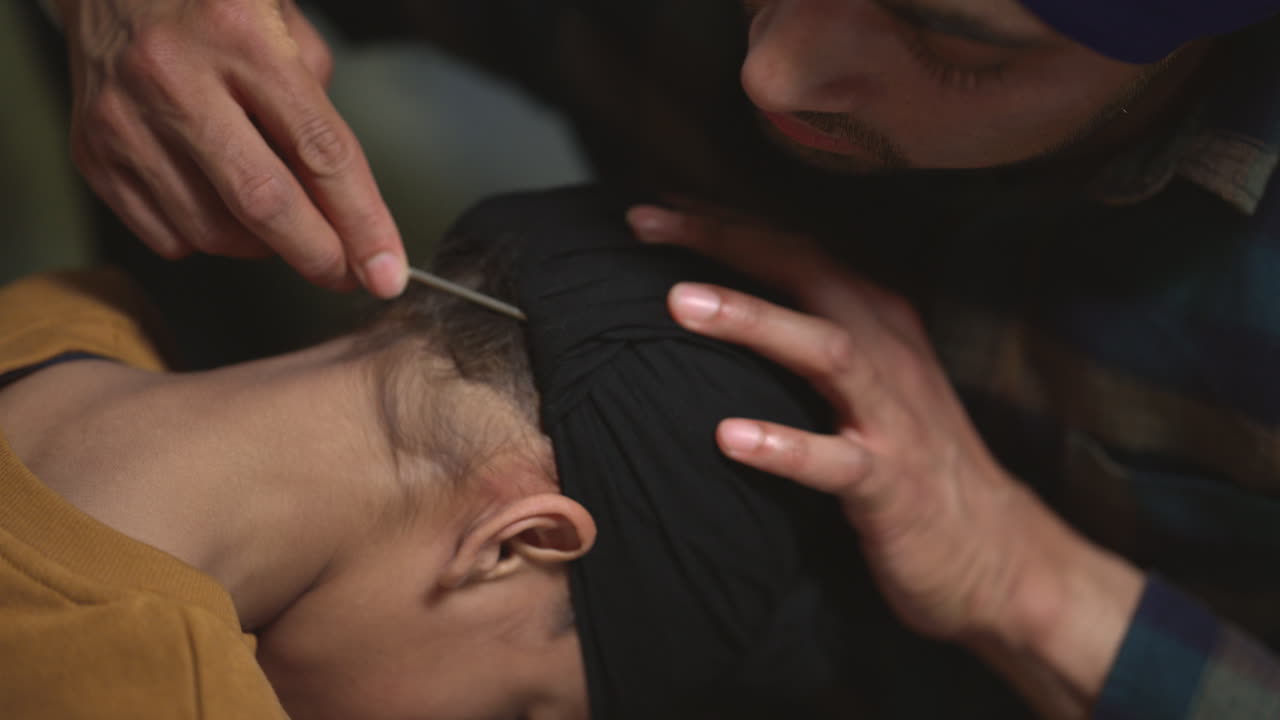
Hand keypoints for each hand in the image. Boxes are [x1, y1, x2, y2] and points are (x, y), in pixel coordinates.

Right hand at [54, 0, 406, 296]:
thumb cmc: (214, 6)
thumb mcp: (286, 30)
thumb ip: (318, 114)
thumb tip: (345, 211)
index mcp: (240, 37)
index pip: (320, 150)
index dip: (362, 221)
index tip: (387, 270)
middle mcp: (174, 77)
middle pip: (263, 202)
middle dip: (317, 255)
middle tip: (347, 274)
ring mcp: (123, 119)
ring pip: (213, 231)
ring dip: (264, 246)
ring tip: (280, 219)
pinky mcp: (91, 152)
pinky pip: (168, 234)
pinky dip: (209, 238)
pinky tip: (221, 204)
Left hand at [628, 206, 1142, 714]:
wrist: (1000, 556)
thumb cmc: (915, 463)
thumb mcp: (873, 384)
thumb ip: (816, 338)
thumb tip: (727, 307)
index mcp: (879, 323)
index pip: (798, 251)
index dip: (727, 223)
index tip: (655, 206)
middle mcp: (888, 354)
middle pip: (808, 274)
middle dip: (726, 242)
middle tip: (643, 225)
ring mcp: (892, 419)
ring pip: (825, 350)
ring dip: (753, 321)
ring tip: (679, 304)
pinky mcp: (891, 486)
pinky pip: (836, 462)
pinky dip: (785, 447)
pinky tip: (729, 438)